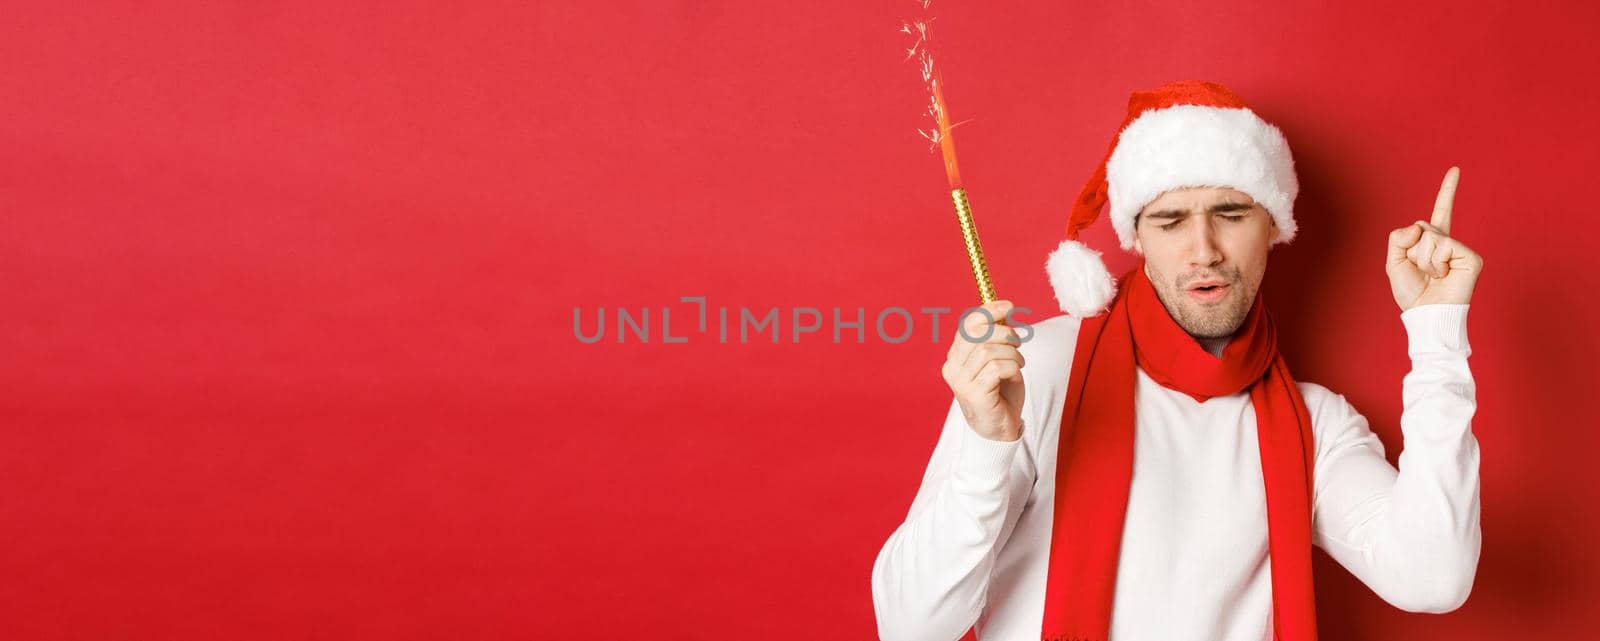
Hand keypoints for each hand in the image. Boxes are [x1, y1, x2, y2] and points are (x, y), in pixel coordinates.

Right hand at [941, 300, 1024, 441]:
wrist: (999, 429)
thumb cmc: (1000, 392)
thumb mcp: (998, 358)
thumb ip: (997, 336)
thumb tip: (1004, 309)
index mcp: (955, 357)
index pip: (968, 325)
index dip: (989, 311)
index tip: (1009, 306)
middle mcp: (953, 368)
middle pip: (976, 334)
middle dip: (1004, 333)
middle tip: (1018, 343)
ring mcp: (961, 383)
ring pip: (987, 350)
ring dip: (1011, 353)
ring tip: (1019, 362)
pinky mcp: (975, 395)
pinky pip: (995, 369)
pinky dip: (1011, 366)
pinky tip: (1015, 373)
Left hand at [1386, 167, 1484, 311]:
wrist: (1426, 314)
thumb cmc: (1413, 293)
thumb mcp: (1393, 262)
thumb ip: (1397, 238)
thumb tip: (1418, 227)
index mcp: (1433, 242)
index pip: (1440, 211)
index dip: (1447, 191)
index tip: (1455, 169)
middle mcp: (1449, 242)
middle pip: (1421, 227)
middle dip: (1412, 250)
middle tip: (1422, 271)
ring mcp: (1461, 249)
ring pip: (1430, 237)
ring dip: (1423, 259)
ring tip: (1432, 275)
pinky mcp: (1472, 257)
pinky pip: (1443, 246)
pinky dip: (1435, 262)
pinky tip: (1443, 275)